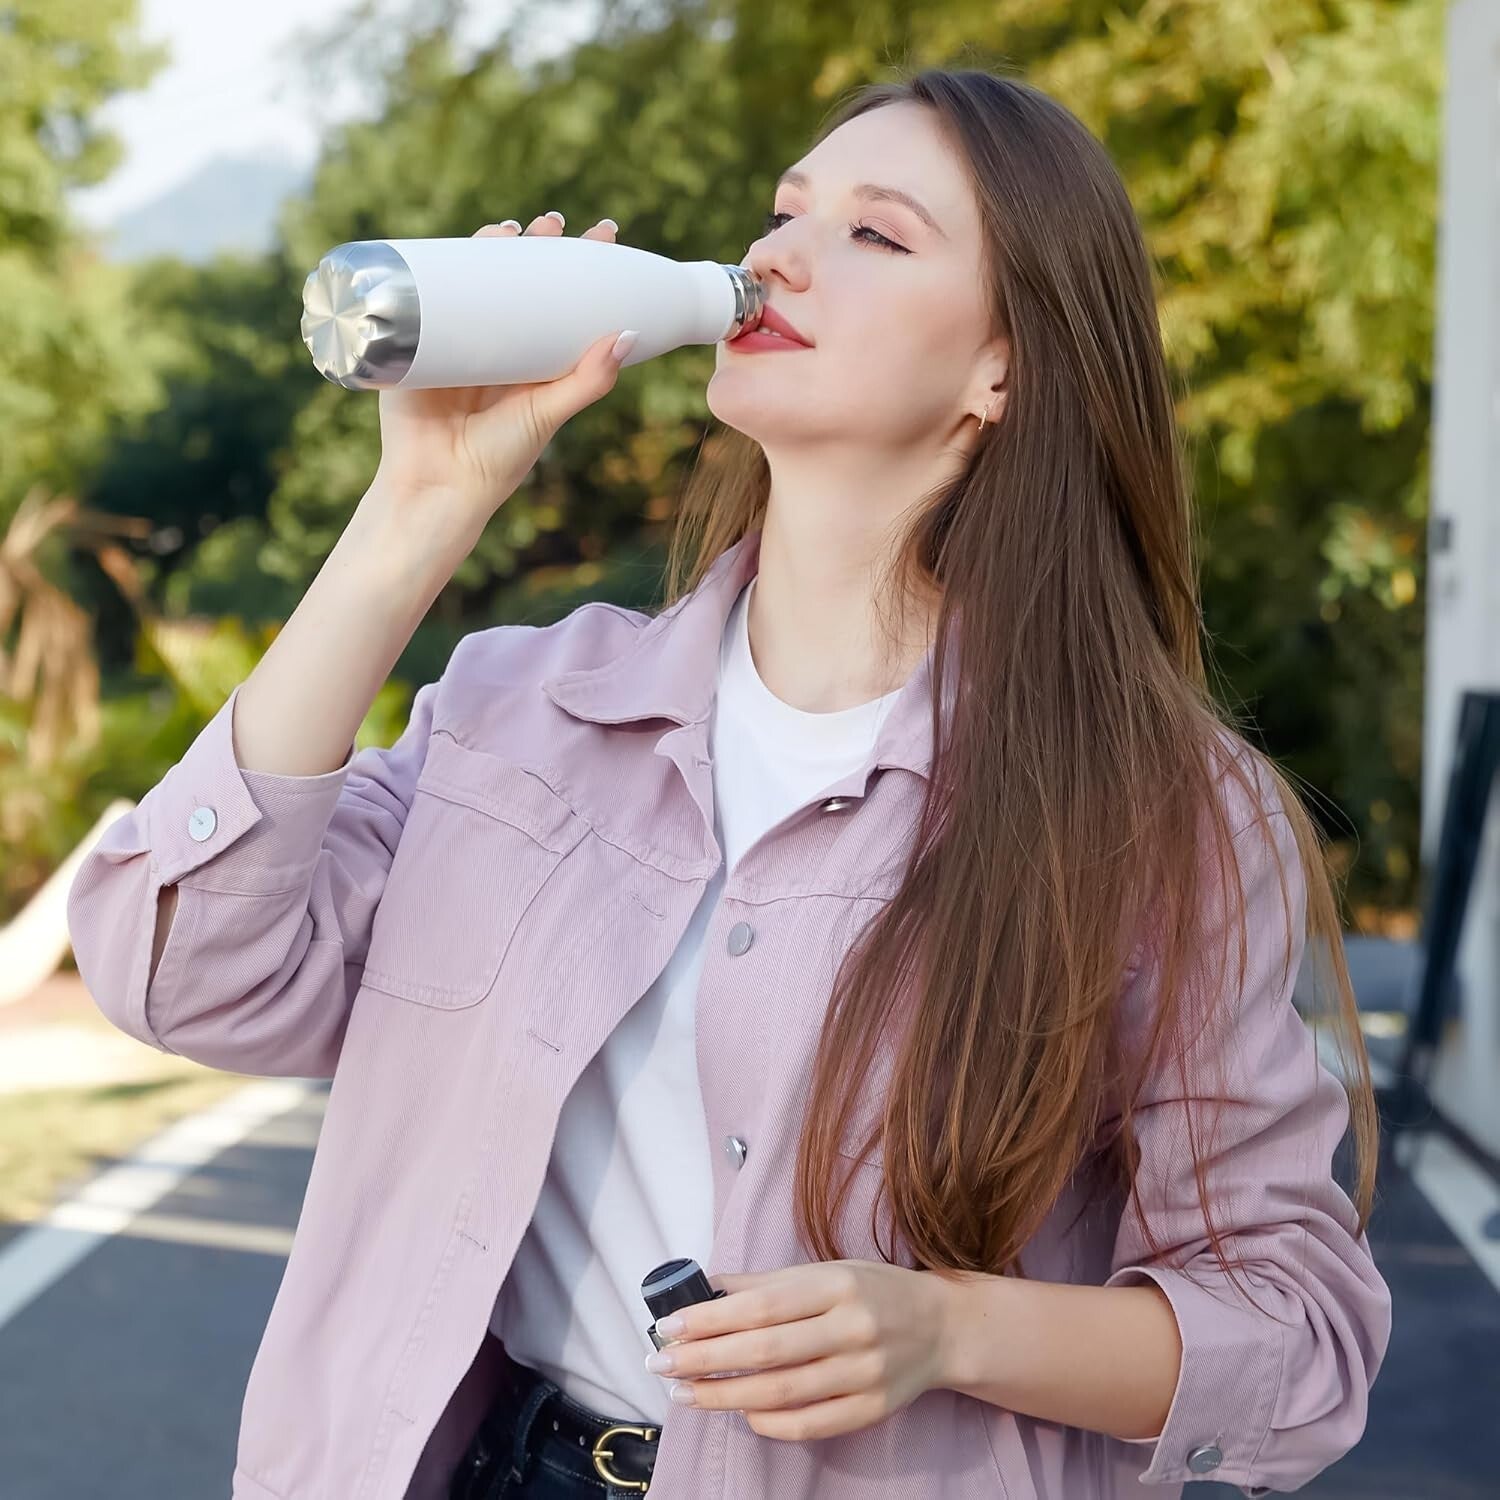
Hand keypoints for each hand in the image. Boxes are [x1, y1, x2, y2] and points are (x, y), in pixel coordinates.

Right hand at [370, 210, 630, 542]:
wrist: (437, 485)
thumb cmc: (498, 459)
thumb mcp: (548, 413)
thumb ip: (588, 380)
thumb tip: (629, 333)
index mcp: (534, 360)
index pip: (564, 301)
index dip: (582, 266)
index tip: (604, 233)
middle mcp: (499, 345)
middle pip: (520, 280)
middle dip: (537, 245)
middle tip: (554, 222)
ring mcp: (458, 340)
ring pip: (476, 280)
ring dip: (491, 246)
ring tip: (509, 228)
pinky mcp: (416, 342)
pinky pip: (426, 295)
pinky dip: (434, 266)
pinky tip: (449, 245)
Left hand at [644, 1260, 953, 1440]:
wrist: (942, 1327)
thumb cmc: (872, 1291)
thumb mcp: (824, 1271)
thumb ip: (764, 1283)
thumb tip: (703, 1288)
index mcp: (837, 1284)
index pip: (761, 1307)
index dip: (710, 1319)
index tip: (668, 1327)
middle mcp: (853, 1328)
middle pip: (766, 1351)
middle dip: (704, 1359)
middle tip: (660, 1364)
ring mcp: (865, 1373)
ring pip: (782, 1393)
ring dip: (724, 1395)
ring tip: (685, 1392)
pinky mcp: (872, 1409)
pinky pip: (810, 1424)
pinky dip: (768, 1422)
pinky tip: (738, 1411)